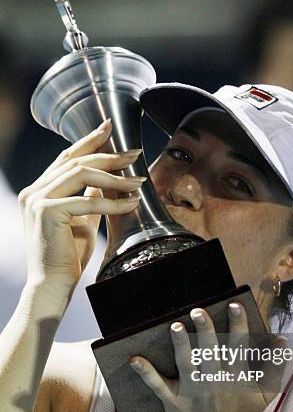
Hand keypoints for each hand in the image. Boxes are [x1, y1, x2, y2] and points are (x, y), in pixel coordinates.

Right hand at [18, 119, 143, 295]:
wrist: (52, 285)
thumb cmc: (68, 257)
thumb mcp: (82, 221)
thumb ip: (89, 198)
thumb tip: (106, 181)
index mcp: (39, 190)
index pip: (66, 157)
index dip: (89, 140)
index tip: (109, 127)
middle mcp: (34, 190)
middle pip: (76, 161)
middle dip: (109, 155)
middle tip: (135, 155)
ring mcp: (37, 199)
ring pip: (82, 174)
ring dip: (115, 178)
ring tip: (139, 182)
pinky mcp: (48, 212)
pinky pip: (88, 201)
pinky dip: (113, 202)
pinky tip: (132, 204)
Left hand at [130, 303, 280, 411]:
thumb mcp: (266, 394)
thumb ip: (275, 366)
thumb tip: (282, 339)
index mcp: (237, 377)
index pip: (239, 346)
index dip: (238, 325)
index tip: (234, 305)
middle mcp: (215, 383)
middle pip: (210, 352)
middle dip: (205, 331)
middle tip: (198, 311)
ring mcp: (194, 393)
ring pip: (186, 365)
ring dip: (180, 345)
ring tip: (175, 326)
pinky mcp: (175, 404)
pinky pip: (158, 387)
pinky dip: (146, 374)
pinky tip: (134, 359)